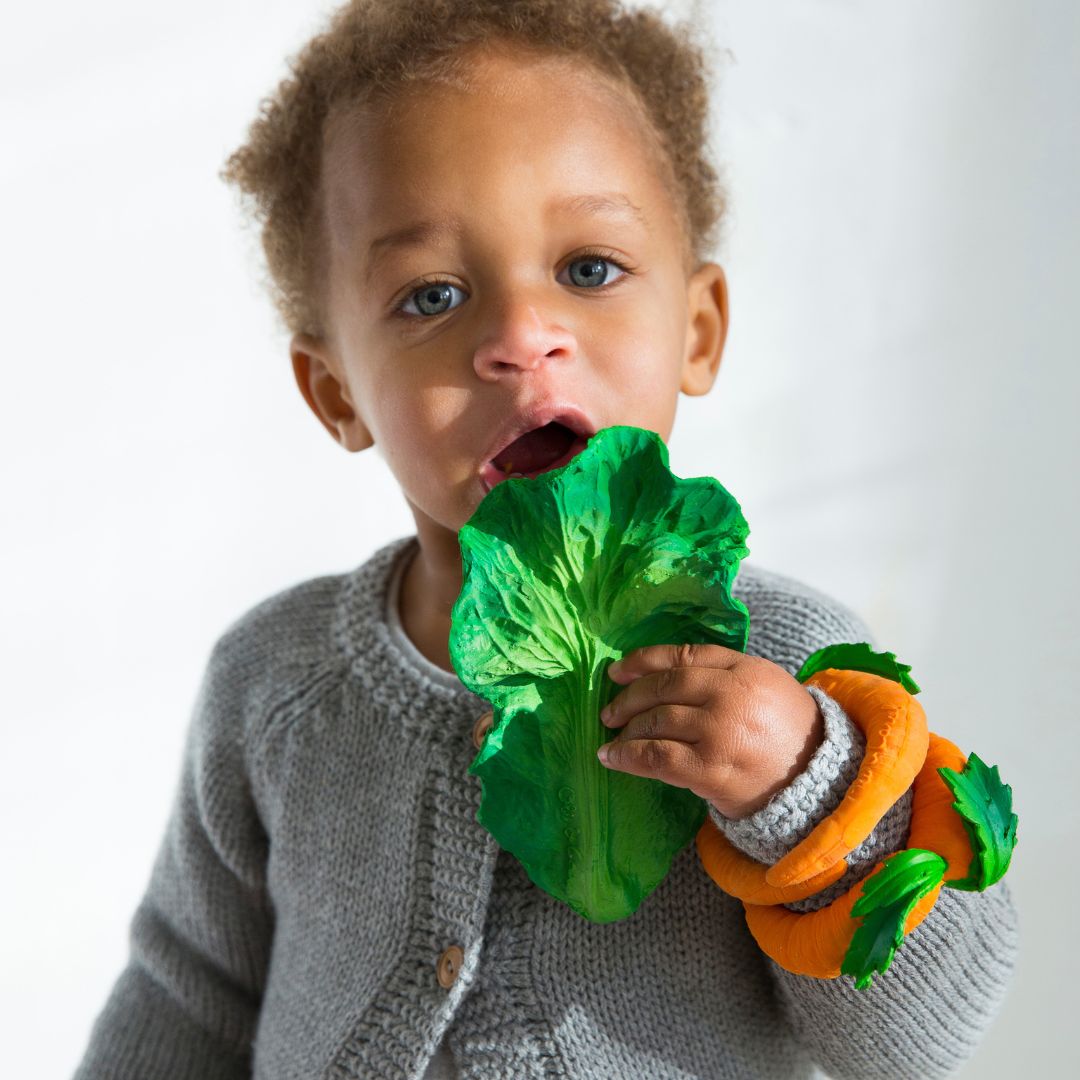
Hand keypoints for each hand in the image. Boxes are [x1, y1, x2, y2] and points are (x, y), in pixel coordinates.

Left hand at [597, 644, 824, 819]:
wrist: (819, 785)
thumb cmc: (787, 734)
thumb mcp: (766, 686)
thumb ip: (724, 673)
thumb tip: (664, 673)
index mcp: (745, 669)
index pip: (683, 655)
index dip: (643, 661)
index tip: (617, 670)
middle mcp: (731, 694)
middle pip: (665, 687)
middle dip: (629, 697)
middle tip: (609, 710)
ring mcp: (720, 731)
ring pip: (656, 721)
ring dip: (626, 729)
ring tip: (611, 736)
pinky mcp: (711, 768)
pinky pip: (656, 757)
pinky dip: (628, 756)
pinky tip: (612, 758)